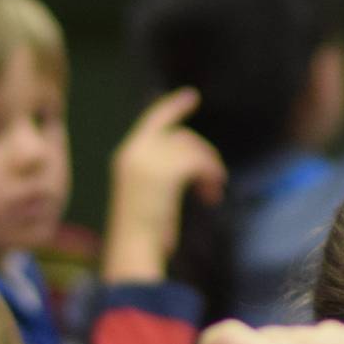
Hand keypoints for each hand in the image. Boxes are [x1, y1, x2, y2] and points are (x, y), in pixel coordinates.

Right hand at [102, 88, 226, 282]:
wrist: (133, 247)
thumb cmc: (140, 232)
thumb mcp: (150, 195)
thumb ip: (164, 174)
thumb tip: (196, 165)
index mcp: (126, 156)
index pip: (153, 120)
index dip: (173, 106)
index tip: (192, 95)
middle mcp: (135, 151)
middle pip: (182, 136)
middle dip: (204, 154)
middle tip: (216, 180)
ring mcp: (149, 159)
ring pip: (193, 149)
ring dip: (209, 169)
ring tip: (213, 192)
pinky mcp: (166, 171)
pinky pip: (199, 163)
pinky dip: (210, 176)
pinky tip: (212, 194)